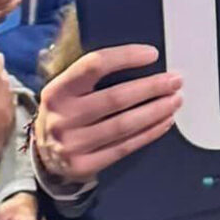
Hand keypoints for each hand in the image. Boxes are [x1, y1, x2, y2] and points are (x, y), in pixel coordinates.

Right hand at [0, 55, 13, 167]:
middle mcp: (3, 104)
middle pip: (5, 84)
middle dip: (2, 74)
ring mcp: (9, 113)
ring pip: (10, 93)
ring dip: (6, 84)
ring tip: (2, 78)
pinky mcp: (11, 122)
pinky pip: (12, 103)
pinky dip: (8, 96)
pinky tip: (6, 95)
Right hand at [35, 45, 181, 182]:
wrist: (44, 156)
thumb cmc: (67, 113)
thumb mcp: (67, 91)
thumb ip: (94, 76)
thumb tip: (141, 59)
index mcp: (57, 90)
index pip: (93, 65)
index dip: (125, 57)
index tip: (152, 54)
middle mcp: (62, 117)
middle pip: (116, 98)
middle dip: (152, 87)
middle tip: (175, 81)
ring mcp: (72, 144)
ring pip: (124, 125)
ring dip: (156, 111)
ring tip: (175, 100)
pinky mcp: (84, 165)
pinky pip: (125, 147)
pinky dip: (150, 133)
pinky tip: (165, 121)